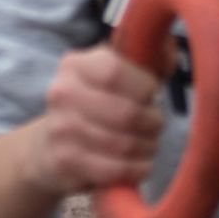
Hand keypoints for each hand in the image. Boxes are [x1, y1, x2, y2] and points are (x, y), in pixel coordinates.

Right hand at [27, 43, 166, 197]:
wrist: (49, 147)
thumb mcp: (120, 75)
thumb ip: (150, 58)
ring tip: (147, 144)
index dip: (145, 87)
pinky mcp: (64, 161)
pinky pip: (115, 170)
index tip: (152, 95)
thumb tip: (169, 47)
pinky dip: (136, 169)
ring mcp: (60, 129)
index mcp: (75, 64)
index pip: (116, 72)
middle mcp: (62, 93)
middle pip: (127, 113)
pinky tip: (138, 164)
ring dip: (147, 148)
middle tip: (155, 125)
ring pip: (125, 145)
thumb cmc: (99, 105)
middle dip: (153, 123)